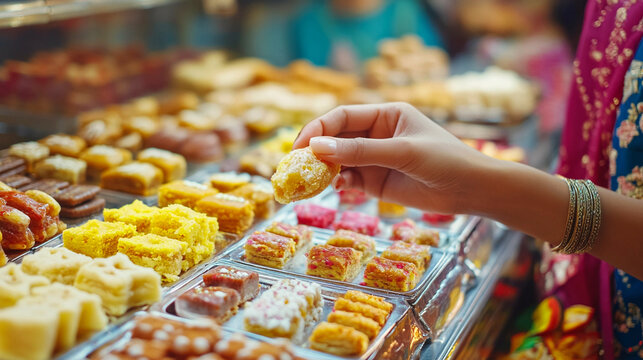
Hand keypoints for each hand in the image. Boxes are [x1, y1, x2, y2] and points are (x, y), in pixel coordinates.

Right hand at [293, 102, 493, 213]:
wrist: (471, 190)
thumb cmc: (444, 160)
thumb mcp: (402, 152)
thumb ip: (360, 151)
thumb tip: (318, 147)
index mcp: (384, 114)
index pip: (342, 116)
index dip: (318, 128)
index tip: (301, 145)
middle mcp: (375, 134)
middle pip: (335, 138)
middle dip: (315, 150)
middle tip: (294, 165)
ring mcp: (374, 159)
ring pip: (338, 160)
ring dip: (323, 169)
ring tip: (309, 181)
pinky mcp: (375, 182)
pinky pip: (348, 179)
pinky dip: (338, 183)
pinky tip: (337, 188)